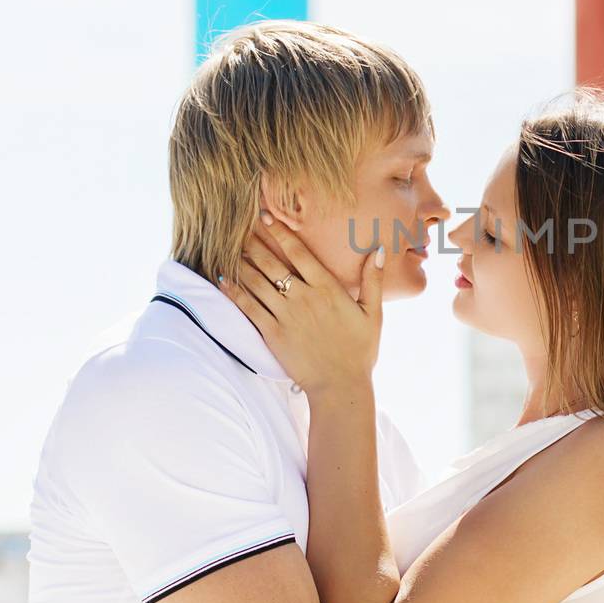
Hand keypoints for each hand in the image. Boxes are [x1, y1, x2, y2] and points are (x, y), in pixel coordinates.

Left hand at [219, 216, 384, 395]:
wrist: (340, 386)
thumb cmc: (360, 351)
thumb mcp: (373, 314)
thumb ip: (373, 281)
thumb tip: (379, 250)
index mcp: (328, 289)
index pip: (299, 252)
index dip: (280, 232)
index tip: (266, 216)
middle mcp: (304, 298)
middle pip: (273, 262)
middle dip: (254, 242)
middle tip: (238, 224)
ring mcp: (286, 316)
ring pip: (257, 282)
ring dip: (241, 262)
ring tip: (227, 246)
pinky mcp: (273, 334)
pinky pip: (249, 308)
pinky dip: (235, 292)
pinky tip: (223, 279)